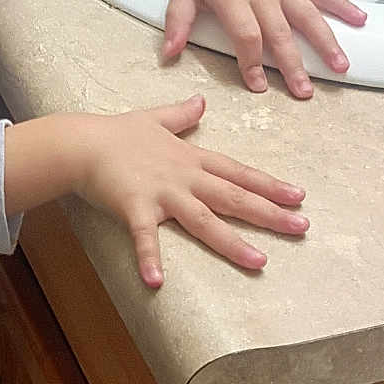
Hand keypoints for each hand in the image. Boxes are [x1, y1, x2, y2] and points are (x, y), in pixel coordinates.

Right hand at [61, 93, 307, 286]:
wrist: (81, 142)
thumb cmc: (115, 133)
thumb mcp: (154, 118)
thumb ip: (181, 114)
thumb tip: (201, 101)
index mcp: (191, 159)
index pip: (238, 173)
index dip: (269, 185)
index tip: (298, 196)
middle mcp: (184, 178)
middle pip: (233, 197)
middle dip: (270, 213)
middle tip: (302, 227)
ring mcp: (161, 193)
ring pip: (204, 221)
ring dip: (232, 242)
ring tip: (259, 262)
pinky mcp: (134, 207)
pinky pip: (144, 237)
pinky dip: (149, 258)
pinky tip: (156, 282)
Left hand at [167, 0, 366, 98]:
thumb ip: (177, 22)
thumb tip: (168, 54)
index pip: (246, 34)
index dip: (252, 62)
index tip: (259, 87)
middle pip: (281, 32)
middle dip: (294, 65)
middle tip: (305, 92)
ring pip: (308, 14)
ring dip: (326, 41)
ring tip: (342, 66)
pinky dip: (343, 3)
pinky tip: (361, 19)